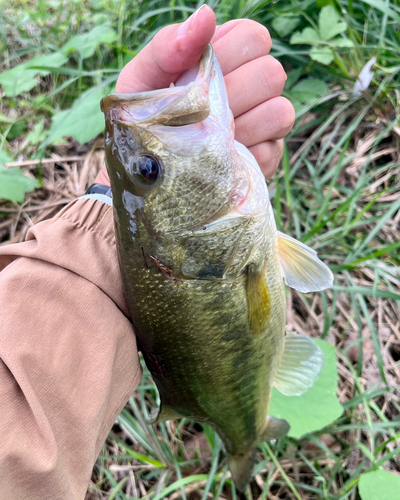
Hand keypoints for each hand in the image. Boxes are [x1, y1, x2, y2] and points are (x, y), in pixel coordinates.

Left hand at [95, 5, 293, 185]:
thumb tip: (206, 14)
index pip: (255, 38)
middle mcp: (251, 86)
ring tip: (208, 138)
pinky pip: (272, 151)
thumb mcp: (143, 79)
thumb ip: (168, 45)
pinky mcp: (266, 157)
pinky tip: (219, 159)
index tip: (197, 78)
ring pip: (279, 112)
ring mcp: (263, 122)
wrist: (145, 168)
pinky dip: (242, 156)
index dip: (230, 55)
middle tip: (201, 113)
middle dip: (233, 95)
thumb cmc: (143, 116)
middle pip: (272, 74)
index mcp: (225, 56)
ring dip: (240, 127)